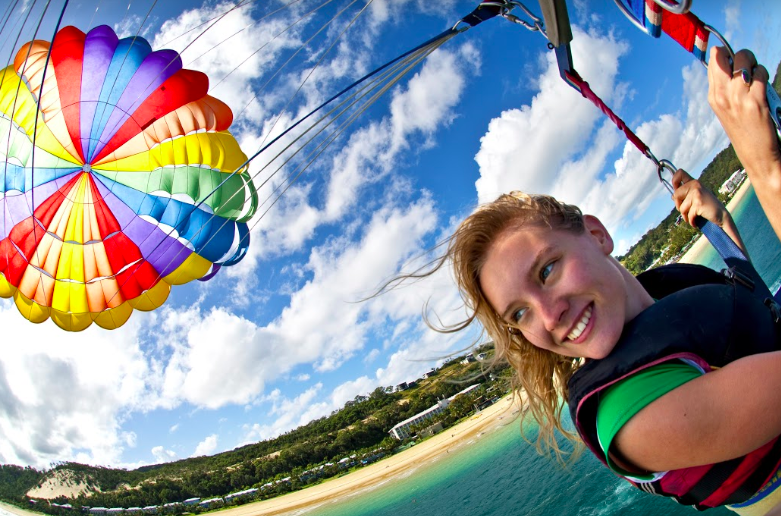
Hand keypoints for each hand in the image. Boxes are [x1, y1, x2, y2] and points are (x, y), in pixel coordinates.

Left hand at [671, 169, 725, 226]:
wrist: (722, 216)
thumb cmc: (708, 207)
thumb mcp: (697, 197)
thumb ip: (686, 194)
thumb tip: (672, 196)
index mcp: (694, 182)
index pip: (679, 173)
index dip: (674, 180)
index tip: (676, 189)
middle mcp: (695, 185)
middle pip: (675, 195)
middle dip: (678, 205)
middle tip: (687, 210)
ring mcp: (697, 194)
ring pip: (681, 207)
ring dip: (685, 215)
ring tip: (693, 216)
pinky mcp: (698, 203)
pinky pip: (688, 215)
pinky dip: (691, 221)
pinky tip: (696, 221)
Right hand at [707, 47, 780, 181]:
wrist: (757, 156)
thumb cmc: (746, 131)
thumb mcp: (728, 109)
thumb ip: (725, 86)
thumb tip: (728, 60)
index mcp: (713, 96)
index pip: (714, 59)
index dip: (725, 53)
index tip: (733, 58)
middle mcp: (722, 95)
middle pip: (728, 54)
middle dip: (742, 56)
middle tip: (749, 70)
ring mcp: (737, 97)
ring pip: (746, 60)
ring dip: (757, 67)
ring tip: (758, 85)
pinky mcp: (754, 100)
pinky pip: (760, 72)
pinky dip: (765, 77)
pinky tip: (764, 91)